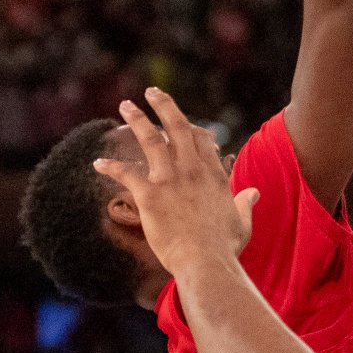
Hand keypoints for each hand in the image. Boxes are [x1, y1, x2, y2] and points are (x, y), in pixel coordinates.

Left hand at [92, 88, 255, 276]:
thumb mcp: (242, 222)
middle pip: (179, 127)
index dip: (193, 129)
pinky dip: (111, 167)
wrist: (205, 261)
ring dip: (136, 120)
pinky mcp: (149, 195)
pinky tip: (98, 163)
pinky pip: (126, 174)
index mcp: (214, 176)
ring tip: (125, 105)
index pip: (202, 142)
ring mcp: (170, 180)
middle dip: (165, 106)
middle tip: (153, 92)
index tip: (184, 123)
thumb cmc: (225, 247)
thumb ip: (245, 203)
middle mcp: (192, 170)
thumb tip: (253, 192)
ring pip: (151, 139)